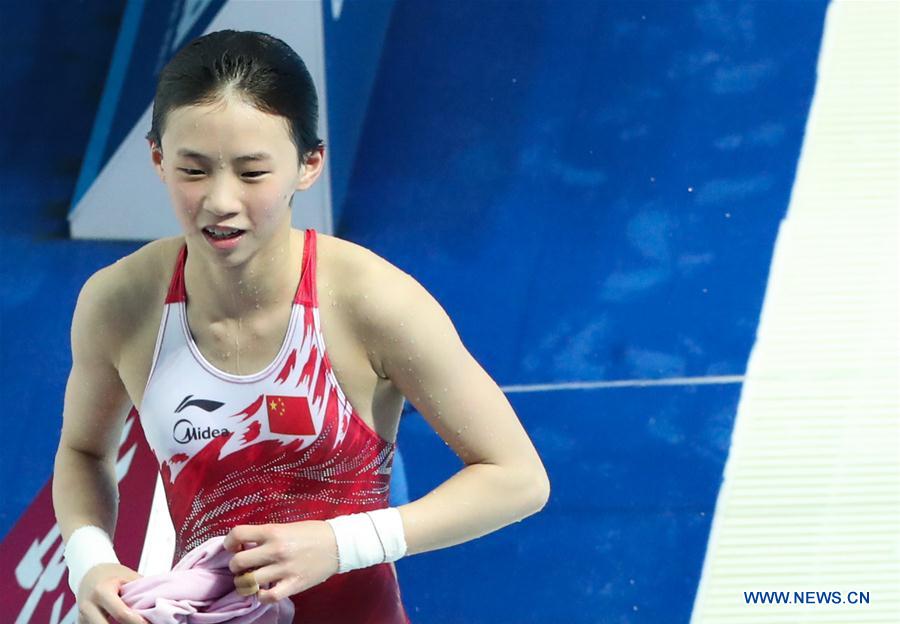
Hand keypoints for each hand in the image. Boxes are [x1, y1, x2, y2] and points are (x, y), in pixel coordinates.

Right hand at [76, 562, 147, 623]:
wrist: (90, 574)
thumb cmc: (112, 574)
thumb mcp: (128, 577)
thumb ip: (140, 590)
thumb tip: (158, 603)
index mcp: (102, 592)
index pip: (121, 613)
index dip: (136, 622)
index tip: (147, 623)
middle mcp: (88, 606)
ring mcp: (82, 617)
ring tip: (131, 622)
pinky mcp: (82, 623)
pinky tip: (121, 623)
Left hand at [223, 521, 339, 604]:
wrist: (339, 544)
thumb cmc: (313, 533)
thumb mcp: (286, 526)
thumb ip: (266, 535)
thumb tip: (245, 546)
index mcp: (273, 531)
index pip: (237, 534)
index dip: (230, 542)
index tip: (235, 547)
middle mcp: (275, 550)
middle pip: (237, 562)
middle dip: (236, 566)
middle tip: (244, 566)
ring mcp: (284, 569)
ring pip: (248, 582)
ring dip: (245, 582)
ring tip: (251, 580)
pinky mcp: (293, 585)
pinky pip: (267, 597)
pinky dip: (260, 595)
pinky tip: (264, 590)